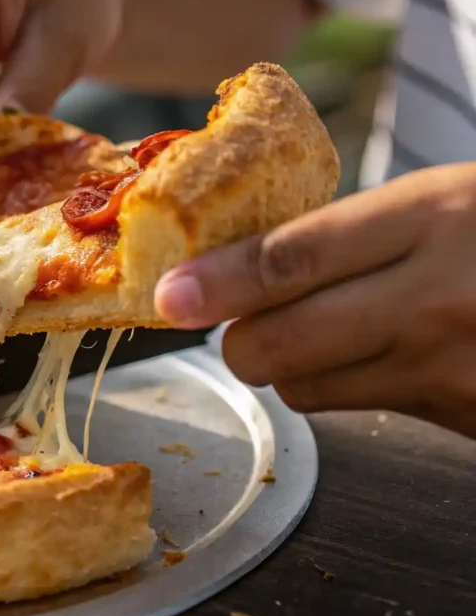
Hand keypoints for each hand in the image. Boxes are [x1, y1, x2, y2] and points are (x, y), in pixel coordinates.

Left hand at [153, 163, 475, 437]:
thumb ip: (346, 233)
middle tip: (236, 321)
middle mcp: (436, 299)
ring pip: (306, 389)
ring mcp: (450, 369)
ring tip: (323, 329)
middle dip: (239, 340)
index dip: (219, 280)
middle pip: (279, 345)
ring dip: (290, 366)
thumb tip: (235, 268)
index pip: (293, 258)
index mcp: (431, 218)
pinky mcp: (460, 416)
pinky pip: (360, 409)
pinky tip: (384, 354)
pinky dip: (345, 387)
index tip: (169, 294)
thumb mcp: (441, 198)